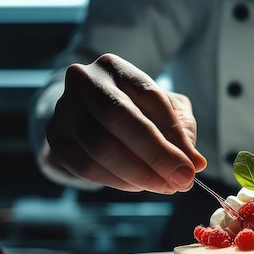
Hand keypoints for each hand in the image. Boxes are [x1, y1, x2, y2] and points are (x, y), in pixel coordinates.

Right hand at [45, 53, 206, 193]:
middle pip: (118, 117)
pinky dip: (118, 181)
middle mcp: (84, 82)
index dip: (174, 132)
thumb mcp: (164, 111)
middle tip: (182, 181)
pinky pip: (86, 167)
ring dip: (139, 173)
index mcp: (115, 67)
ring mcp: (64, 110)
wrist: (89, 116)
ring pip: (100, 145)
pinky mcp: (57, 140)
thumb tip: (196, 164)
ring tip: (165, 187)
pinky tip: (140, 186)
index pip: (149, 95)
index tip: (193, 164)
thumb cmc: (135, 112)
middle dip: (156, 155)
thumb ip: (182, 132)